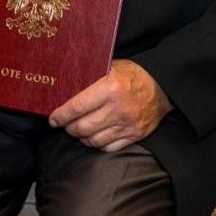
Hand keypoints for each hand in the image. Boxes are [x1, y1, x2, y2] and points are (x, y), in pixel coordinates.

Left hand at [48, 59, 170, 151]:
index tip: (53, 119)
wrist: (162, 87)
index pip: (77, 107)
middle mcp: (117, 109)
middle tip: (64, 124)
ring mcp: (127, 125)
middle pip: (82, 127)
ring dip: (81, 137)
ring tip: (77, 130)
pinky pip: (109, 147)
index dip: (61, 116)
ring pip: (93, 140)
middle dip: (69, 128)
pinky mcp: (135, 135)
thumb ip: (91, 78)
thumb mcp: (111, 68)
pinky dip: (97, 144)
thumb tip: (65, 87)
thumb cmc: (133, 75)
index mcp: (110, 88)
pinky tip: (94, 137)